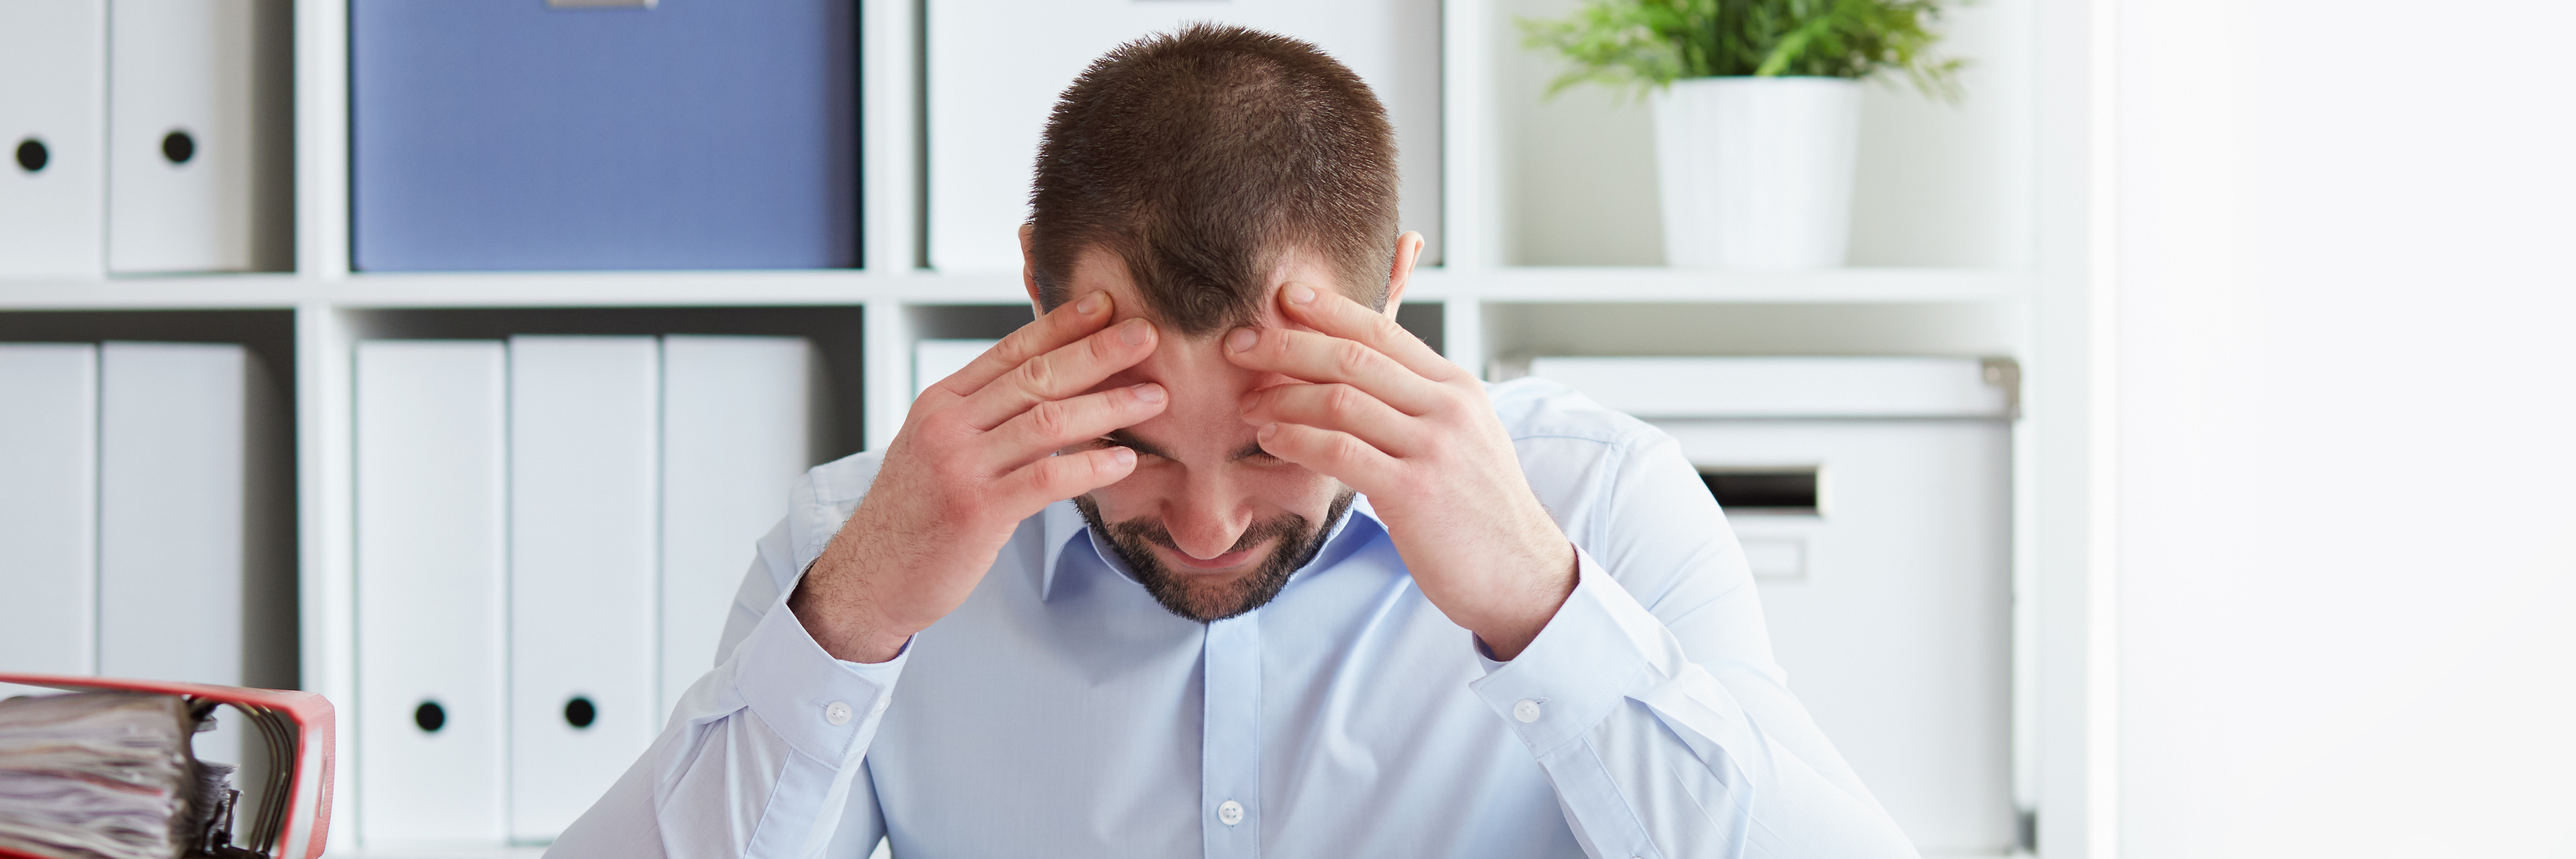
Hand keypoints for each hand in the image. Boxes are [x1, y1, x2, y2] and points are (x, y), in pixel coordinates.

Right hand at [790, 292, 1167, 662]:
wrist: (871, 577)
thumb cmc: (914, 516)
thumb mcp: (936, 449)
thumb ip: (981, 416)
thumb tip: (1041, 385)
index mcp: (941, 403)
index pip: (1009, 350)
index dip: (1061, 324)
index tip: (1105, 305)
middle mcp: (948, 426)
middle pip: (1036, 376)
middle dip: (1097, 352)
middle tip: (1148, 336)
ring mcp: (961, 466)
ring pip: (1048, 421)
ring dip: (1109, 405)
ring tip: (1154, 397)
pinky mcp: (977, 511)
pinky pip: (1047, 478)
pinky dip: (1092, 465)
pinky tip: (1127, 460)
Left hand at [1226, 283, 1575, 658]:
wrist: (1521, 573)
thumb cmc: (1477, 510)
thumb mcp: (1461, 437)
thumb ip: (1418, 402)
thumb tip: (1361, 374)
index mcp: (1456, 388)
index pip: (1384, 332)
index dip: (1329, 309)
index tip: (1283, 296)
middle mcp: (1448, 408)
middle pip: (1353, 357)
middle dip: (1287, 344)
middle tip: (1239, 344)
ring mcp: (1434, 448)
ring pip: (1341, 400)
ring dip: (1282, 397)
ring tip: (1249, 403)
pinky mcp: (1415, 492)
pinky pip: (1341, 452)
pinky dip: (1297, 440)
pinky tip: (1271, 440)